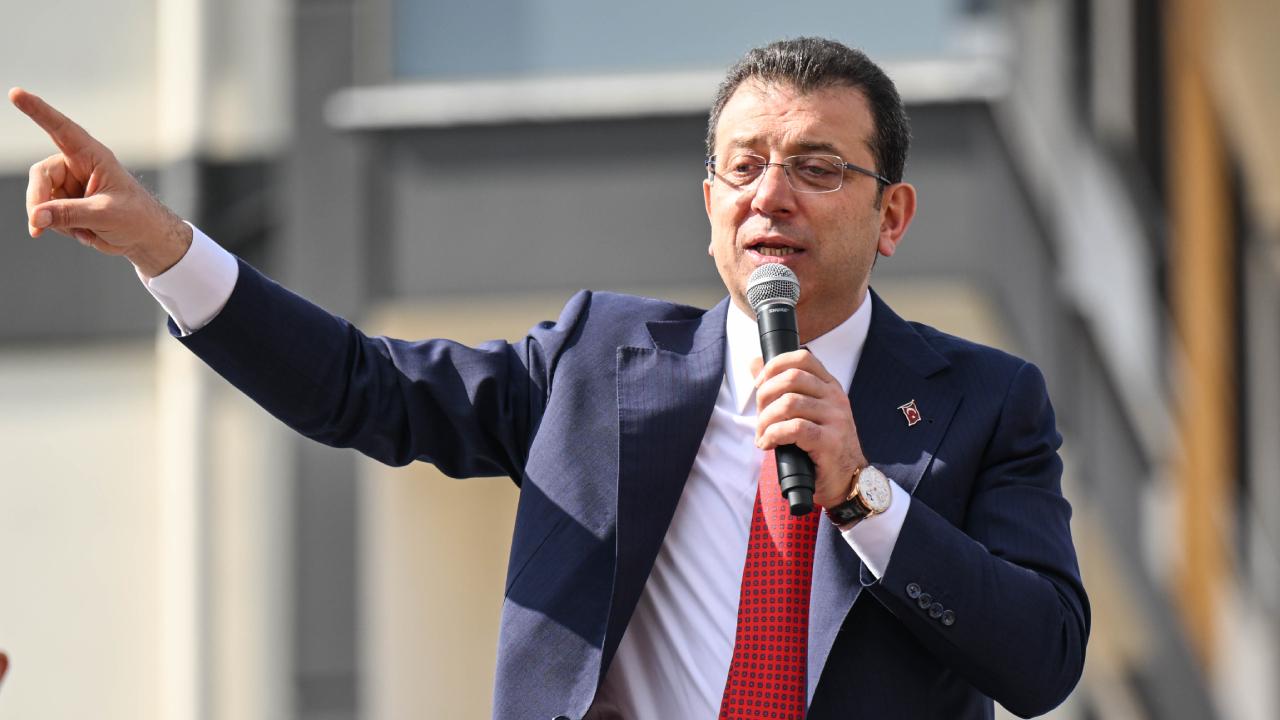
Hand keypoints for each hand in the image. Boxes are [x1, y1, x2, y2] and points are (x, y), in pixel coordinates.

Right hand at [9, 87, 191, 277]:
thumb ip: (70, 213)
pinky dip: (61, 227)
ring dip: (55, 220)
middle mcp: (77, 165)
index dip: (38, 111)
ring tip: (85, 231)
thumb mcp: (105, 215)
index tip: (16, 93)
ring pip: (41, 198)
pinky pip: (48, 214)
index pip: (61, 129)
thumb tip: (35, 216)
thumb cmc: (135, 218)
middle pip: (41, 176)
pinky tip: (85, 233)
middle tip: (38, 228)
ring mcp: (69, 185)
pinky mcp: (66, 202)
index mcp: (92, 156)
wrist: (145, 237)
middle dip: (38, 201)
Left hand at [751, 350, 865, 508]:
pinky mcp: (830, 441)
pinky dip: (773, 435)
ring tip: (762, 435)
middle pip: (791, 378)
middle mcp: (835, 398)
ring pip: (789, 403)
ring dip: (765, 420)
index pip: (803, 358)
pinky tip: (768, 444)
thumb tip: (755, 362)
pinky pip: (793, 428)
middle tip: (759, 416)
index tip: (760, 383)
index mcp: (829, 387)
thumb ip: (781, 387)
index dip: (775, 365)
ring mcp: (835, 419)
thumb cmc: (821, 446)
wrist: (847, 480)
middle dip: (765, 395)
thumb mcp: (805, 412)